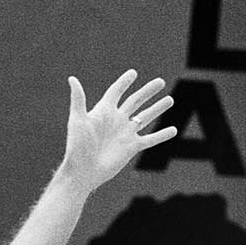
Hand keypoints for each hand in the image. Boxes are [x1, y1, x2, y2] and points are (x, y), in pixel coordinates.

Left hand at [58, 72, 176, 188]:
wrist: (84, 171)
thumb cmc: (77, 146)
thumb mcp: (78, 120)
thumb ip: (79, 99)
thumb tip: (72, 78)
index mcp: (104, 111)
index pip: (116, 92)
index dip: (124, 82)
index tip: (133, 73)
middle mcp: (117, 120)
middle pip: (135, 101)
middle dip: (148, 91)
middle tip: (161, 81)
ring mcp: (126, 133)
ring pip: (145, 117)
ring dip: (158, 108)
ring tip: (170, 99)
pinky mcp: (132, 147)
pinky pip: (150, 139)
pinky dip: (162, 135)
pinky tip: (173, 130)